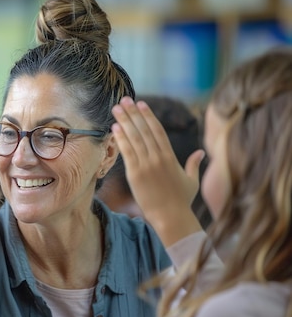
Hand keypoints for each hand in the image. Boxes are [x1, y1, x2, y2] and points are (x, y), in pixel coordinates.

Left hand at [111, 97, 203, 237]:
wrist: (171, 217)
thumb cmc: (182, 201)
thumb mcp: (192, 181)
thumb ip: (193, 164)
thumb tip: (201, 152)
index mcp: (171, 156)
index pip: (158, 130)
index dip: (148, 116)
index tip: (141, 103)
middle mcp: (158, 157)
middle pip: (144, 130)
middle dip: (133, 113)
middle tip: (124, 100)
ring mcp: (146, 165)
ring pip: (134, 138)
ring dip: (124, 121)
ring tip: (116, 108)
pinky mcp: (135, 174)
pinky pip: (127, 152)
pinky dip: (121, 138)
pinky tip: (115, 127)